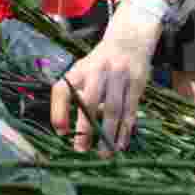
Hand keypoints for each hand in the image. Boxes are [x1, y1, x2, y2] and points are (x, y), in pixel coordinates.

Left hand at [51, 3, 161, 155]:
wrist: (130, 40)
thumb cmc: (100, 63)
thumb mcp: (83, 70)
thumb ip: (74, 94)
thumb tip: (68, 131)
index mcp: (79, 69)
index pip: (63, 90)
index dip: (58, 112)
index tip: (61, 133)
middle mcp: (98, 71)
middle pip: (89, 101)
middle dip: (86, 128)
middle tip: (81, 150)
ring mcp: (119, 76)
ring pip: (113, 108)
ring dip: (108, 133)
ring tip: (103, 154)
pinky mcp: (136, 82)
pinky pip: (130, 109)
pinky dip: (125, 129)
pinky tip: (121, 143)